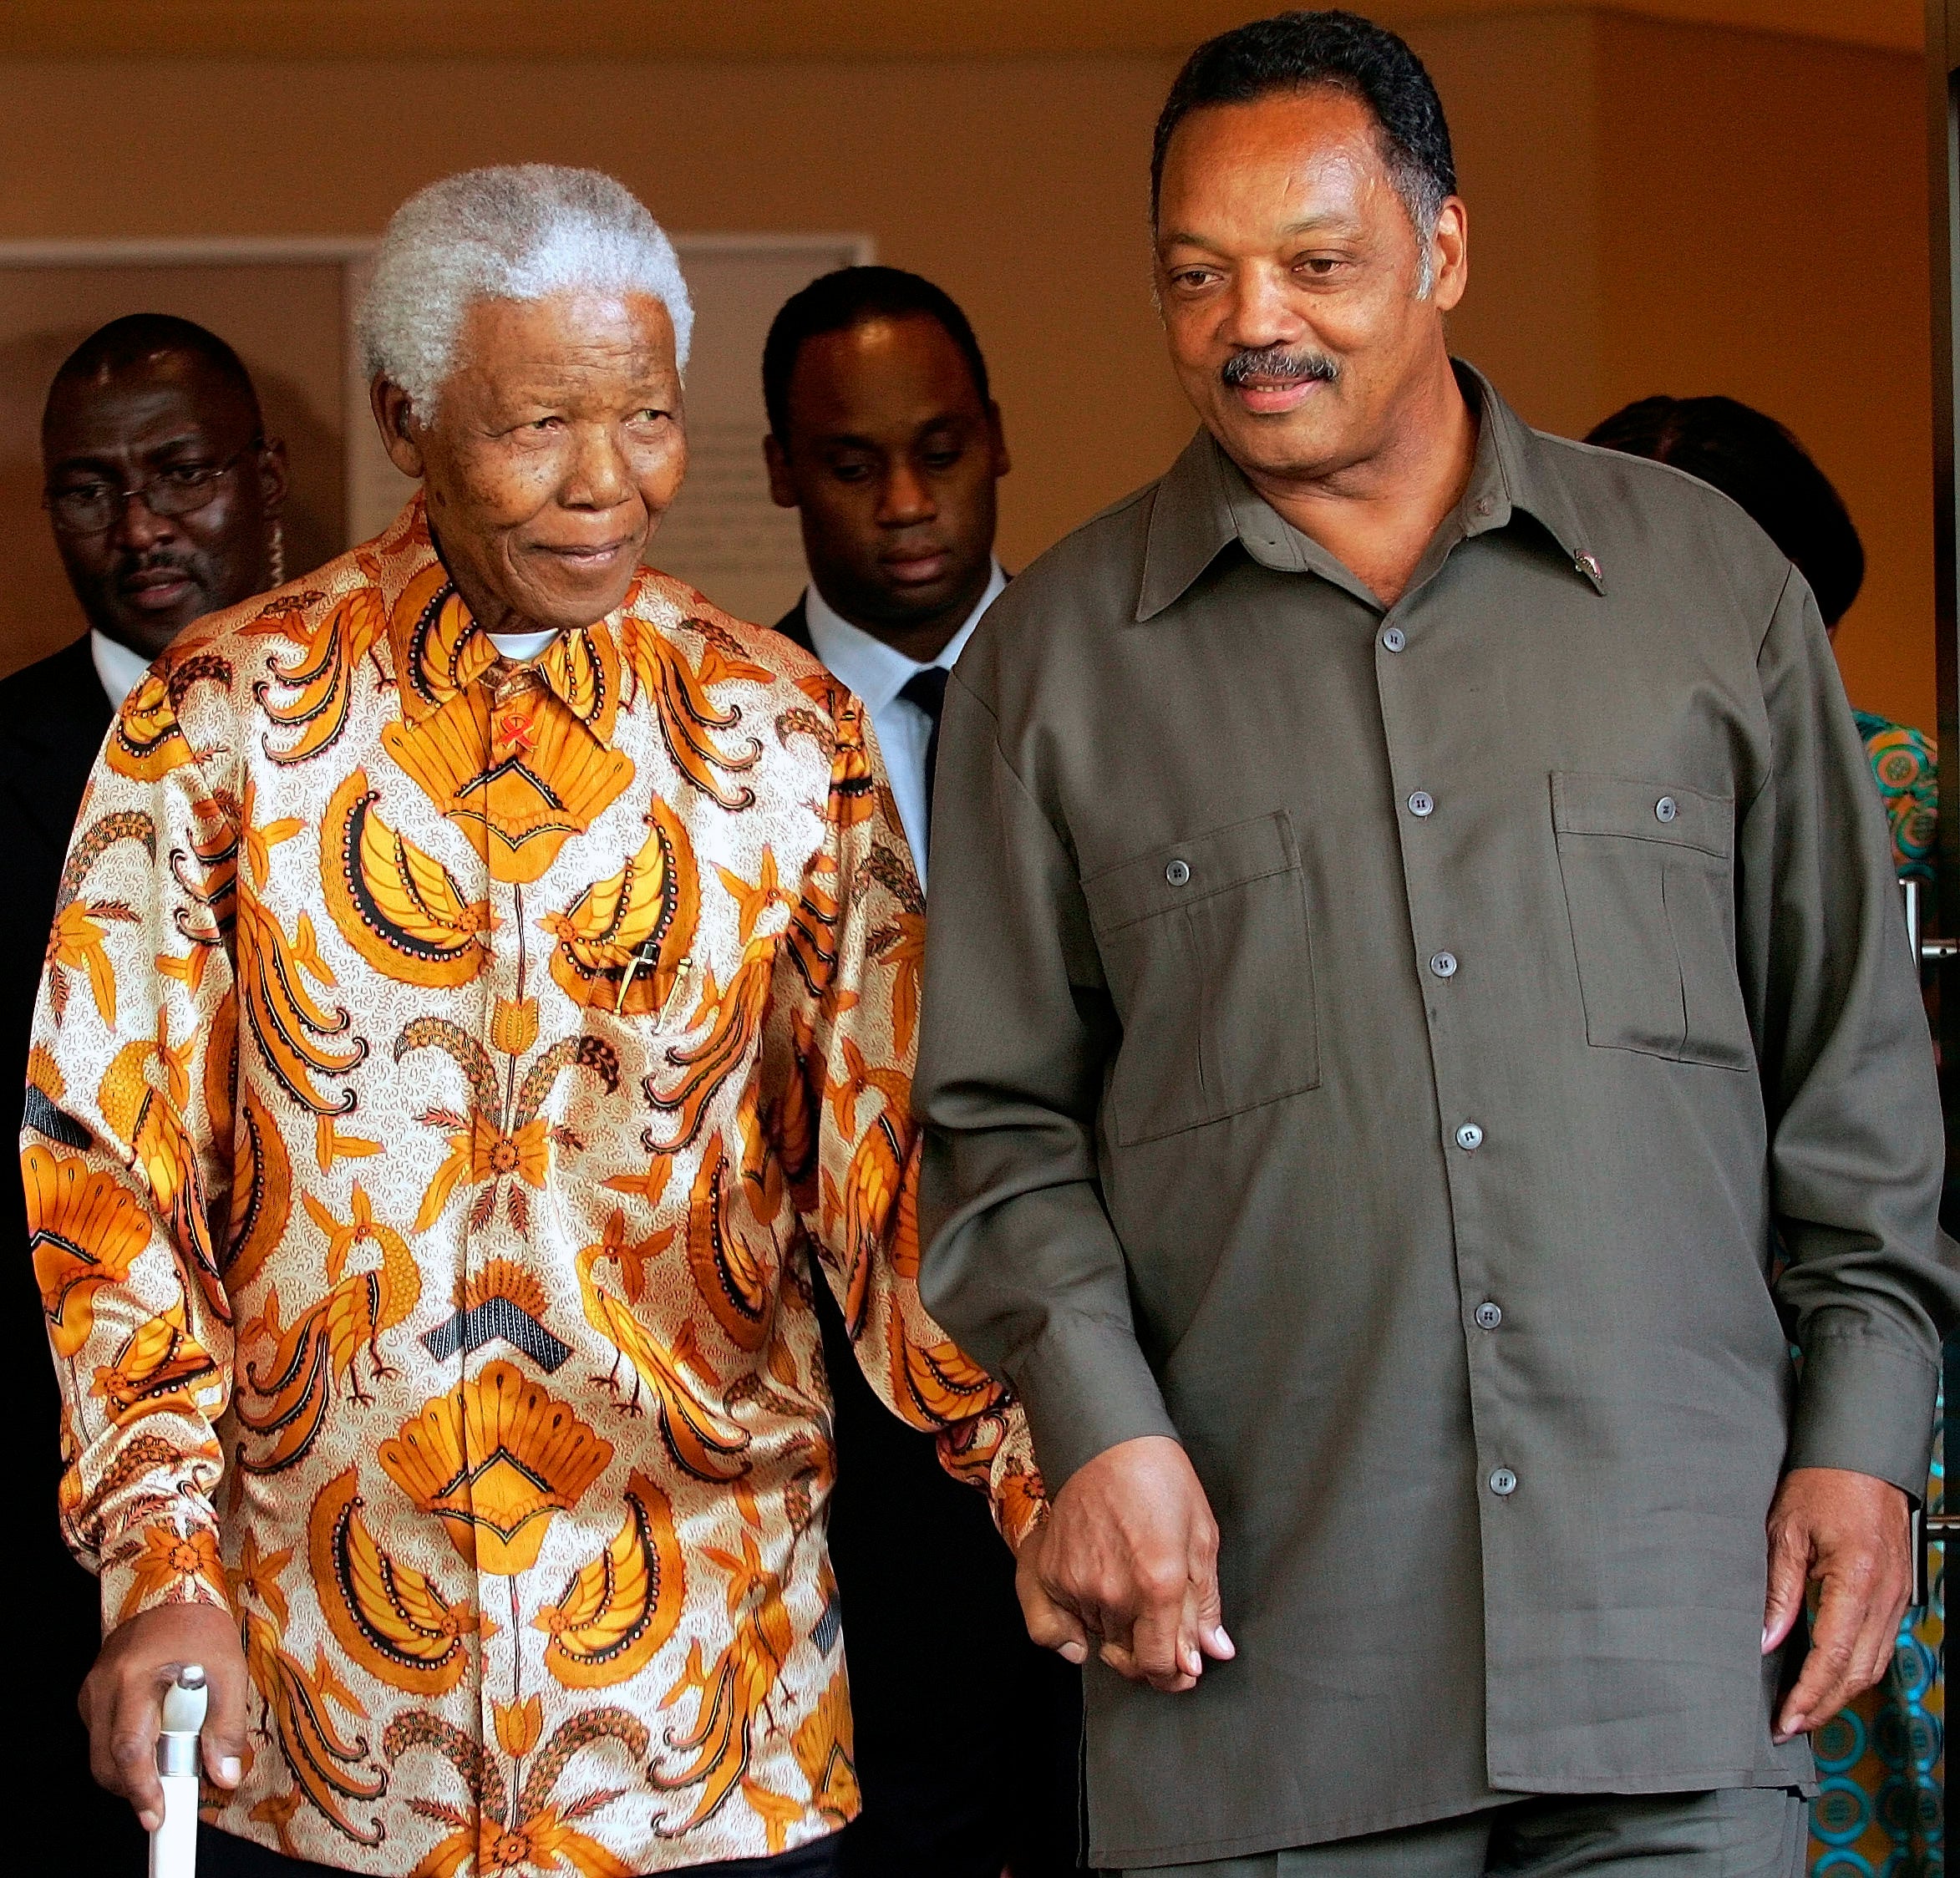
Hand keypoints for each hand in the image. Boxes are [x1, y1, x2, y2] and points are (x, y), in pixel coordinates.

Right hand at [80, 1602, 248, 1830]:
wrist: (174, 1588)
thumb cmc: (202, 1626)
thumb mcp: (229, 1670)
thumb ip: (227, 1724)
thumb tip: (225, 1774)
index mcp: (137, 1676)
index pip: (131, 1748)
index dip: (143, 1788)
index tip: (157, 1812)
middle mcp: (106, 1684)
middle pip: (108, 1760)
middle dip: (136, 1786)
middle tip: (165, 1795)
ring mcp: (94, 1688)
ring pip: (100, 1752)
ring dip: (130, 1768)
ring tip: (166, 1757)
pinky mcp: (92, 1691)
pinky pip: (101, 1734)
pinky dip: (123, 1747)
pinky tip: (153, 1734)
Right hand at [1015, 1434, 1234, 1692]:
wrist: (1106, 1441)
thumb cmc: (1161, 1480)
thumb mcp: (1202, 1537)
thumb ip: (1205, 1603)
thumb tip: (1213, 1652)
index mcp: (1158, 1585)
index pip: (1161, 1666)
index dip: (1176, 1676)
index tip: (1184, 1668)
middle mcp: (1113, 1593)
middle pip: (1130, 1661)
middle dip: (1151, 1656)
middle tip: (1163, 1633)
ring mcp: (1076, 1585)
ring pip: (1100, 1642)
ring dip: (1119, 1635)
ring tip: (1131, 1595)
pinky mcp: (1050, 1574)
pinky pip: (1057, 1627)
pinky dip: (1076, 1628)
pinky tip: (1092, 1613)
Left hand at [1762, 1466, 1911, 1742]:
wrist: (1861, 1457)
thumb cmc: (1820, 1484)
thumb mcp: (1785, 1531)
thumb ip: (1779, 1590)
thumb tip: (1765, 1640)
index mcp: (1857, 1581)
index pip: (1834, 1656)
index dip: (1810, 1694)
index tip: (1786, 1719)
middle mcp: (1885, 1597)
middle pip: (1859, 1672)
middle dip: (1824, 1705)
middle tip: (1790, 1726)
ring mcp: (1897, 1597)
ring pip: (1874, 1664)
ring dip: (1841, 1693)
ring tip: (1805, 1711)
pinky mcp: (1896, 1594)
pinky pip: (1881, 1645)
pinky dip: (1856, 1669)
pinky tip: (1830, 1678)